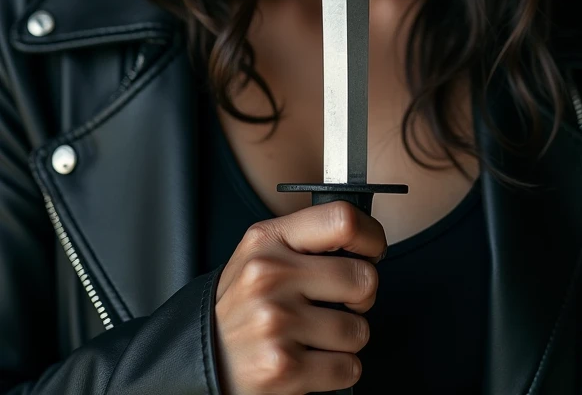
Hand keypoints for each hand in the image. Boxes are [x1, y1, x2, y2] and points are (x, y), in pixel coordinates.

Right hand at [213, 199, 386, 393]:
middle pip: (363, 277)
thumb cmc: (242, 306)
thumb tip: (364, 238)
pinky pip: (348, 367)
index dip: (371, 236)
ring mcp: (277, 322)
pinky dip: (338, 369)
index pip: (342, 220)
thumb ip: (305, 240)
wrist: (201, 360)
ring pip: (359, 329)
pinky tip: (312, 360)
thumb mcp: (260, 255)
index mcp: (268, 240)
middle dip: (361, 297)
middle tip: (341, 303)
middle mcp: (270, 276)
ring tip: (316, 335)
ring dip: (347, 338)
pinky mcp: (284, 368)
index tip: (373, 250)